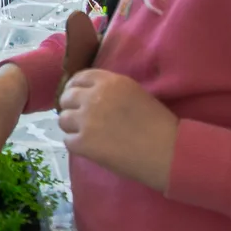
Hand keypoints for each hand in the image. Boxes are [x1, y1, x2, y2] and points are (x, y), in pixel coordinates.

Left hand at [57, 69, 178, 192]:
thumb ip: (110, 90)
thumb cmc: (159, 124)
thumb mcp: (134, 93)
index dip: (75, 88)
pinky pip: (67, 140)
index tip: (78, 97)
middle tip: (81, 119)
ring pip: (62, 120)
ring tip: (86, 134)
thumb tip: (89, 94)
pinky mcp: (83, 143)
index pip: (79, 77)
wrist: (167, 152)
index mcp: (110, 82)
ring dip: (71, 127)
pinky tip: (90, 147)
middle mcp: (94, 97)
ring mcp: (86, 120)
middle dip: (71, 107)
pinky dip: (76, 144)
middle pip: (66, 98)